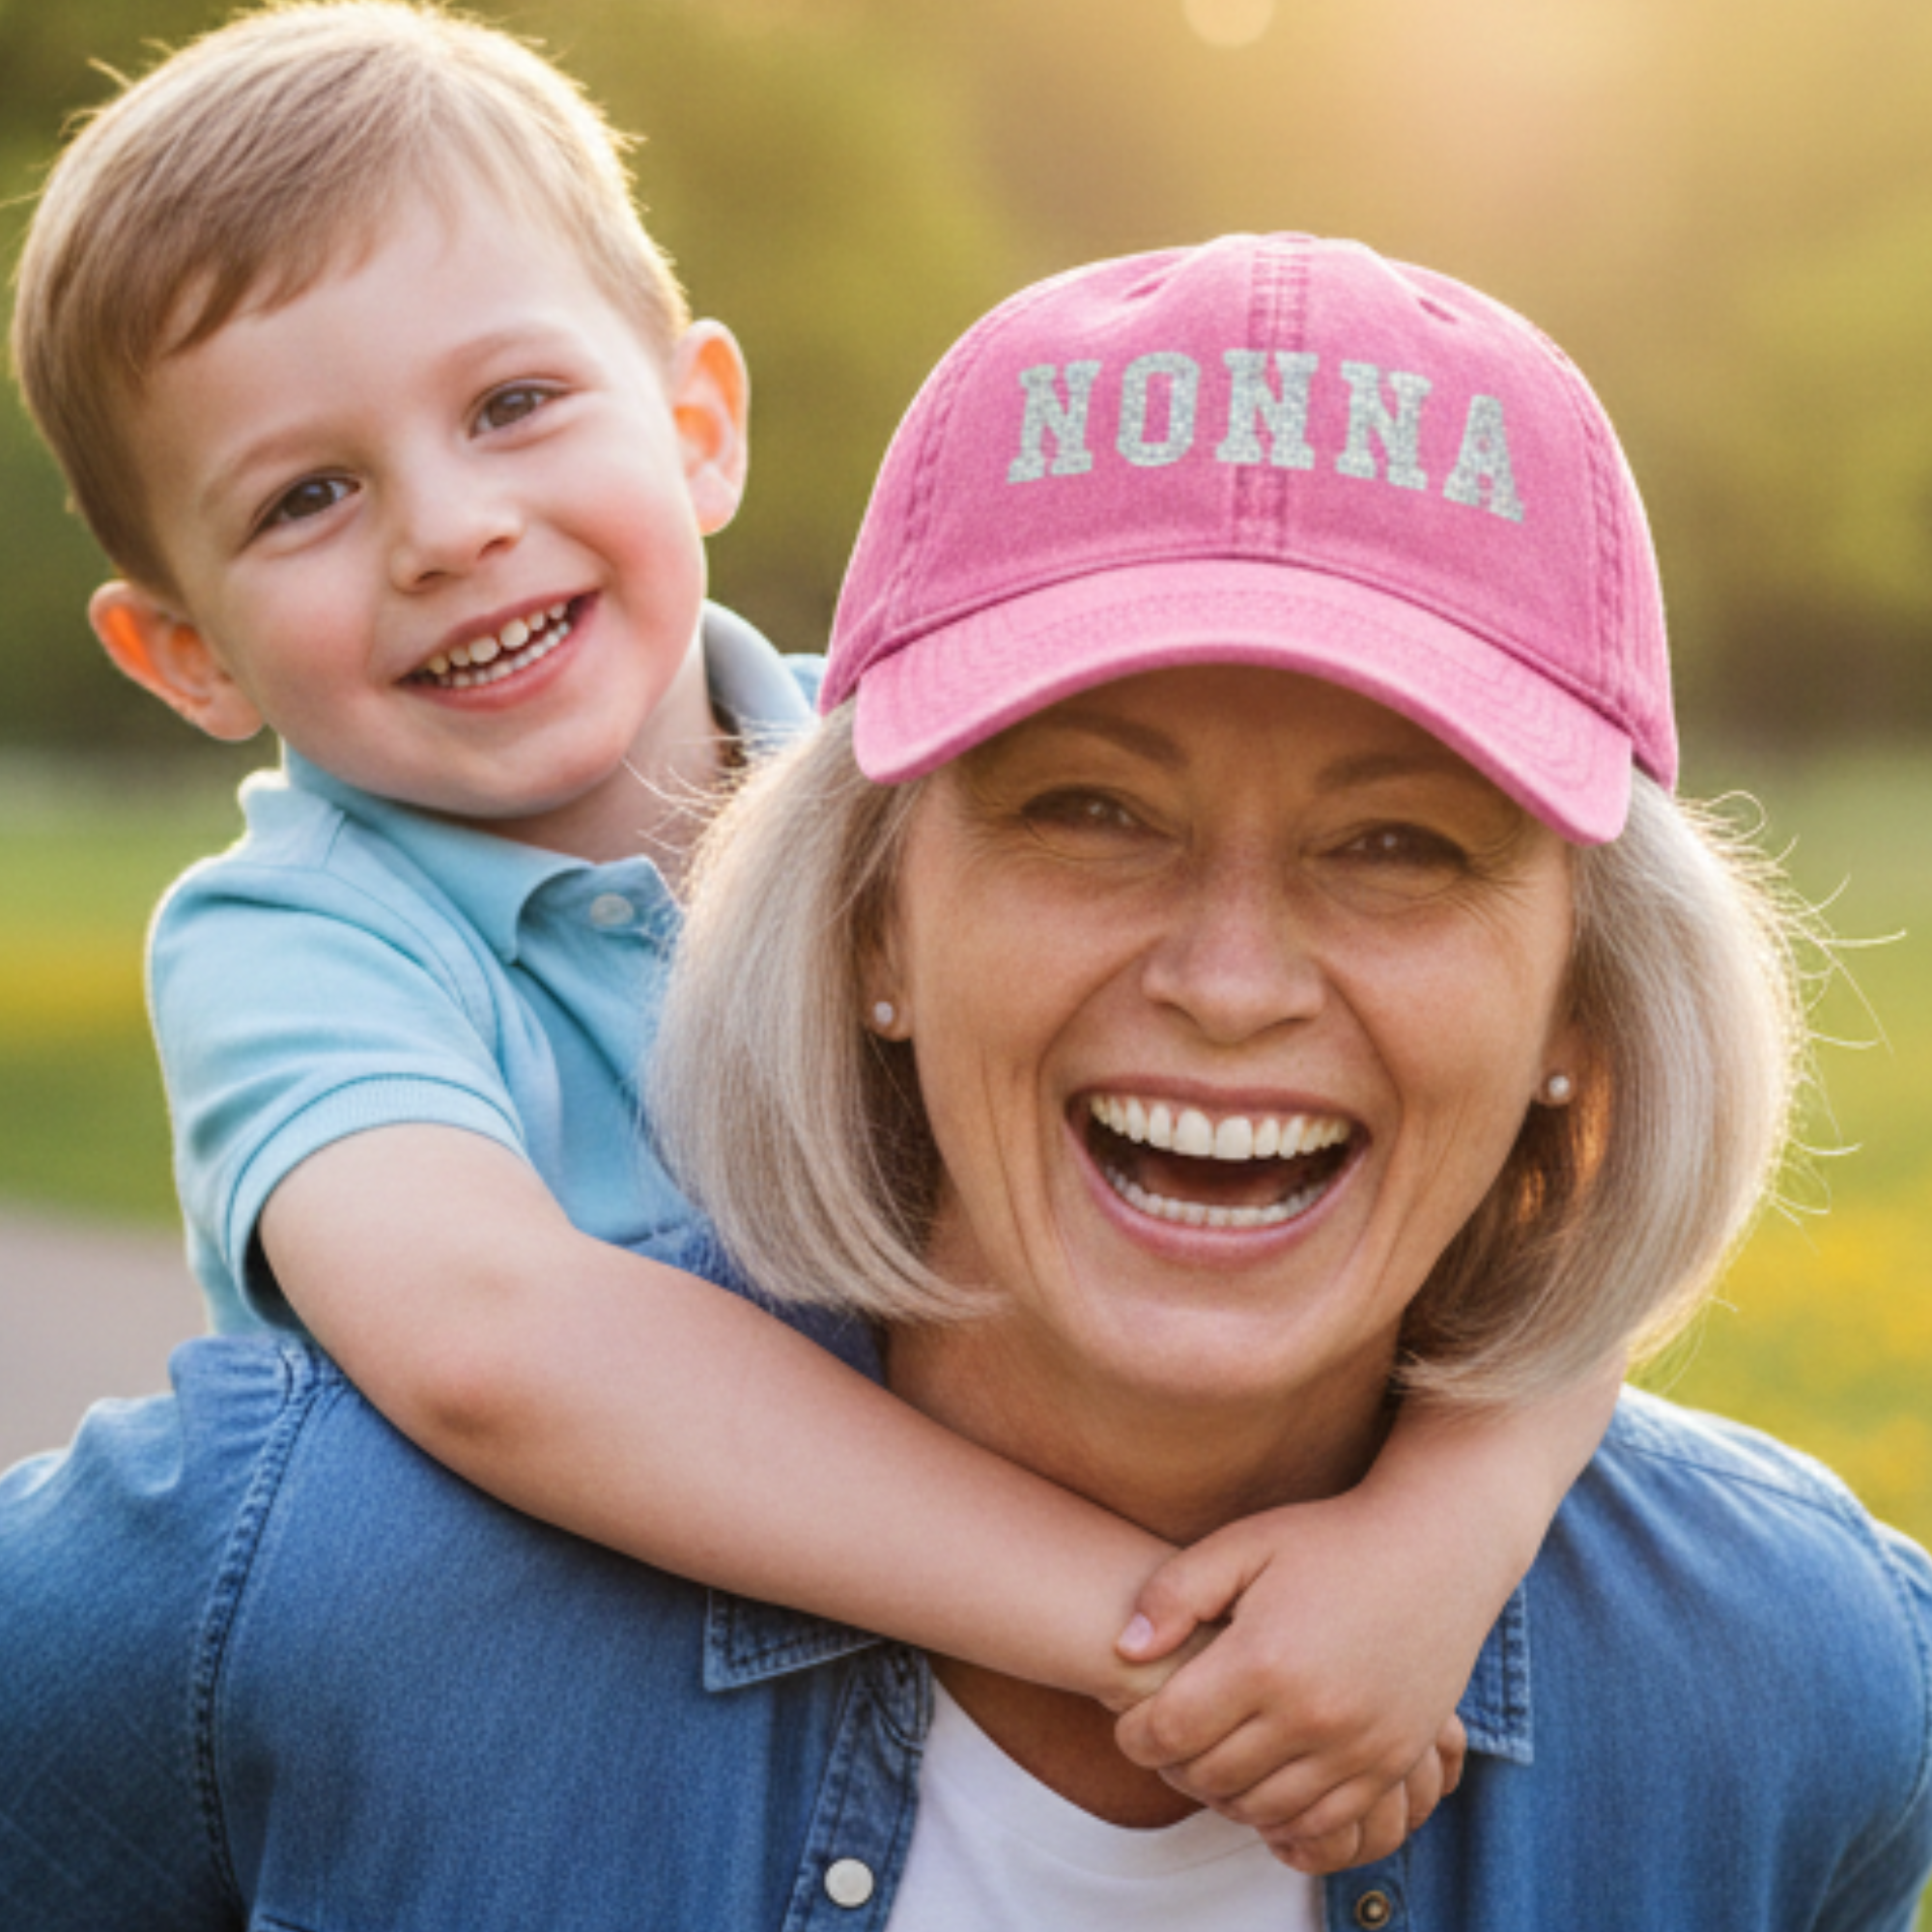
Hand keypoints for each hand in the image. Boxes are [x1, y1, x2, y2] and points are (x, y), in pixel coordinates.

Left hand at [1110, 1493, 1485, 1868]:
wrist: (1435, 1551)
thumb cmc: (1327, 1542)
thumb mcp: (1243, 1544)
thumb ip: (1174, 1594)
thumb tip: (1124, 1650)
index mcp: (1263, 1660)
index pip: (1170, 1733)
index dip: (1135, 1735)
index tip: (1131, 1721)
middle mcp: (1311, 1716)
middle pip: (1210, 1778)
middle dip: (1174, 1766)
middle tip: (1169, 1740)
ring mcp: (1357, 1748)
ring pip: (1261, 1810)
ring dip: (1225, 1795)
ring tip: (1213, 1758)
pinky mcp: (1391, 1764)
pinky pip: (1321, 1824)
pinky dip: (1282, 1816)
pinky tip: (1265, 1782)